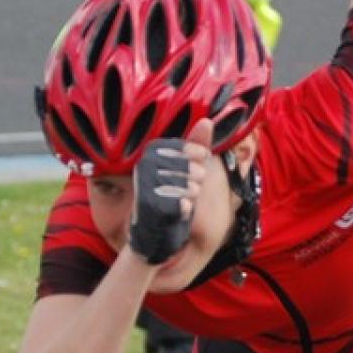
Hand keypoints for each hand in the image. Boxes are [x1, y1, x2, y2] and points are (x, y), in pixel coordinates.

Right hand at [128, 119, 213, 265]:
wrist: (151, 230)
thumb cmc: (171, 193)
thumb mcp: (184, 167)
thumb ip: (195, 145)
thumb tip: (207, 121)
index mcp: (152, 153)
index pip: (184, 147)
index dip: (197, 154)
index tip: (201, 159)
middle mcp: (144, 167)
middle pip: (189, 168)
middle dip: (197, 176)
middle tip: (194, 184)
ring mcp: (146, 187)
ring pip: (187, 187)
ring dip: (192, 194)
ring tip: (186, 197)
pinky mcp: (149, 208)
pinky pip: (180, 205)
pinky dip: (185, 209)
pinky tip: (181, 210)